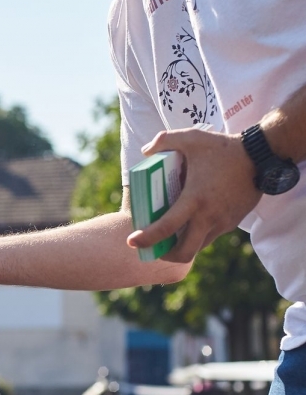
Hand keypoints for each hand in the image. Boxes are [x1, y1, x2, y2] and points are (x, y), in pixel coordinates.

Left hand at [127, 129, 260, 262]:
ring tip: (170, 238)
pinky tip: (191, 224)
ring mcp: (222, 222)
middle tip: (155, 249)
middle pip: (185, 253)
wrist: (261, 157)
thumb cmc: (224, 148)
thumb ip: (165, 140)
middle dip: (166, 256)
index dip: (147, 239)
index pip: (166, 228)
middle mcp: (208, 217)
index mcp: (194, 200)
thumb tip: (145, 151)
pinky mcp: (232, 223)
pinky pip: (211, 236)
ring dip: (183, 247)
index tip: (132, 242)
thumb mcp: (192, 137)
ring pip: (199, 247)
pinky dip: (198, 236)